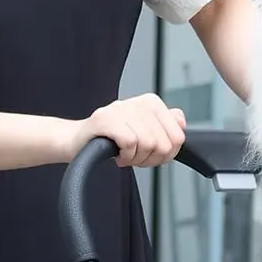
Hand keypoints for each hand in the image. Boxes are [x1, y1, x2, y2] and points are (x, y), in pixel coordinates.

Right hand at [62, 94, 186, 167]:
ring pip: (148, 144)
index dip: (165, 155)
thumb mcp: (145, 134)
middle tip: (135, 155)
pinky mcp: (105, 119)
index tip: (149, 154)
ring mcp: (121, 109)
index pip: (177, 137)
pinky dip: (125, 156)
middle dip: (150, 159)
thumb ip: (167, 127)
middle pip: (164, 144)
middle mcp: (138, 102)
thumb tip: (180, 120)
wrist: (80, 142)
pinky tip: (118, 154)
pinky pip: (130, 143)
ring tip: (124, 153)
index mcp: (151, 103)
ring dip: (135, 159)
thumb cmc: (114, 140)